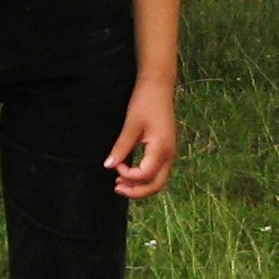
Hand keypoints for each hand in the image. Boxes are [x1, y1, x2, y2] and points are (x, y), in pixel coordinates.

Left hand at [106, 77, 177, 199]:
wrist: (158, 87)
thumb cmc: (144, 102)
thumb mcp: (130, 125)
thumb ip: (121, 147)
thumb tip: (108, 166)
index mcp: (161, 148)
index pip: (145, 175)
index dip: (128, 175)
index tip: (115, 165)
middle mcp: (169, 154)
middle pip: (156, 185)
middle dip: (136, 192)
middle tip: (117, 188)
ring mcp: (169, 153)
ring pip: (158, 181)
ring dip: (140, 186)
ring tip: (120, 183)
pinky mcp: (166, 150)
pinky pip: (157, 171)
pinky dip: (144, 177)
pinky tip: (128, 172)